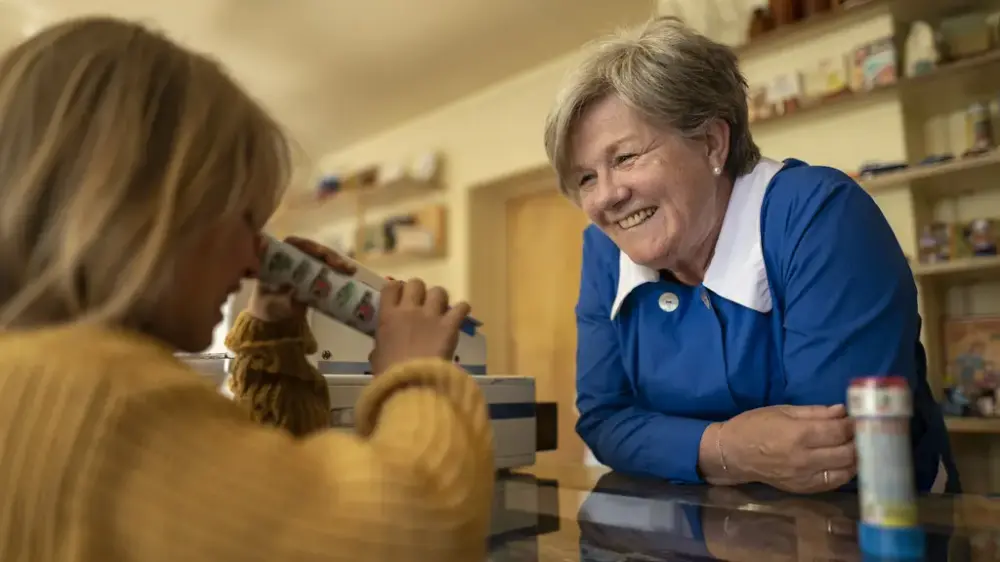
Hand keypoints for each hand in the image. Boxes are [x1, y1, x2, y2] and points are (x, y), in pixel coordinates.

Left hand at [247, 236, 355, 322]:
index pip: (295, 244)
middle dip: (329, 255)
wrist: (275, 316)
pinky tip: (350, 274)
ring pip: (324, 256)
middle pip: (314, 248)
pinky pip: (330, 267)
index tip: (320, 253)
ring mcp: (307, 263)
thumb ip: (281, 300)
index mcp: (279, 256)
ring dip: (338, 261)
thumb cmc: (269, 306)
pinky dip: (340, 270)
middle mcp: (294, 255)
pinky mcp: (318, 273)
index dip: (308, 245)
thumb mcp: (273, 304)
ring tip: (351, 270)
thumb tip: (294, 293)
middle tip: (341, 266)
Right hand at [368, 278, 470, 374]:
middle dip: (419, 291)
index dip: (397, 289)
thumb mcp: (377, 358)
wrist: (412, 384)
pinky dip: (462, 310)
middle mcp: (409, 309)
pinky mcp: (449, 325)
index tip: (400, 297)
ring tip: (440, 311)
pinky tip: (459, 316)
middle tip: (421, 305)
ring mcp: (431, 315)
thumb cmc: (389, 374)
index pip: (391, 287)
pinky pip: (461, 307)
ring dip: (440, 299)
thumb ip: (379, 348)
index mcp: (388, 316)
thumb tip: (379, 350)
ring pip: (439, 291)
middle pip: (416, 283)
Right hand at [721, 404, 855, 493]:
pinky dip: (845, 472)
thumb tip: (842, 411)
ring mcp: (805, 477)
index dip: (854, 424)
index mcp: (799, 434)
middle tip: (866, 432)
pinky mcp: (803, 488)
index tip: (862, 418)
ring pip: (845, 470)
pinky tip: (847, 463)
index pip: (839, 431)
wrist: (732, 453)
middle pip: (847, 452)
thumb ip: (815, 412)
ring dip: (857, 458)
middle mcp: (805, 458)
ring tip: (861, 447)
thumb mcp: (783, 411)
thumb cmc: (754, 425)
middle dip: (861, 441)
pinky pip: (833, 482)